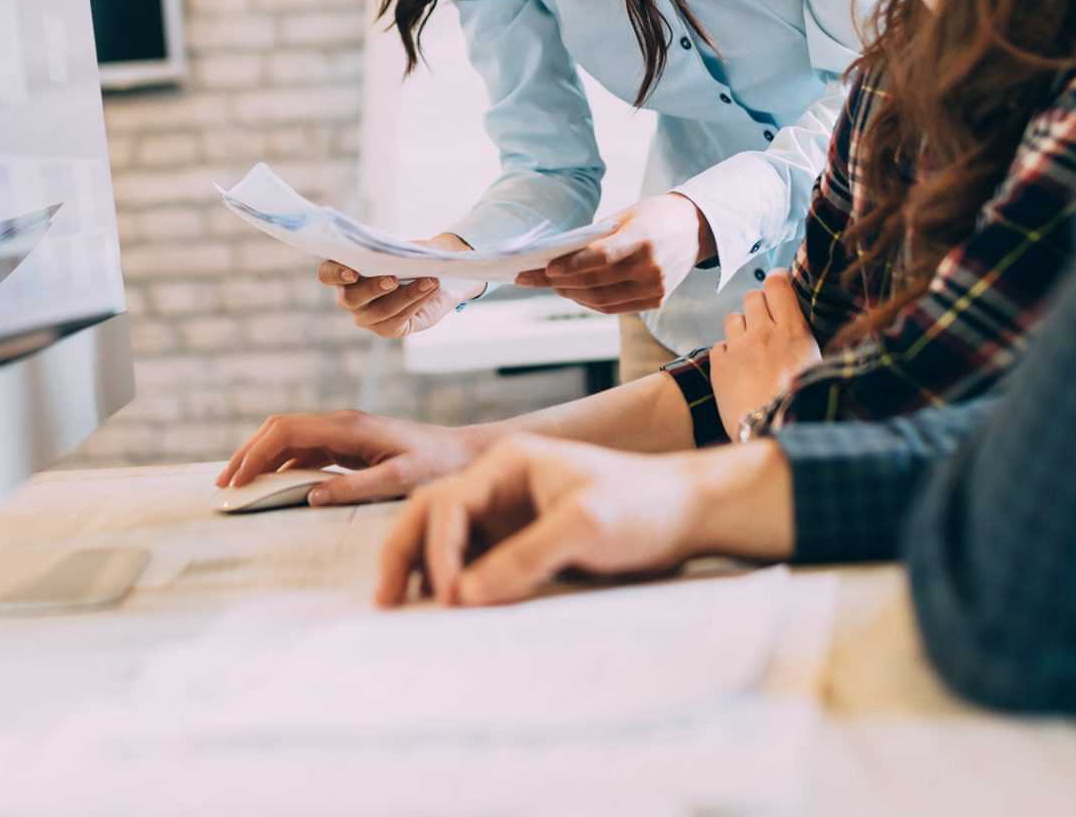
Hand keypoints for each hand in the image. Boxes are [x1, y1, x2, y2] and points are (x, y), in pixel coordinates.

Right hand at [219, 409, 491, 505]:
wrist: (466, 453)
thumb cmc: (440, 465)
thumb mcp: (402, 479)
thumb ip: (357, 486)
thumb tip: (311, 495)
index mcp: (349, 426)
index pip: (286, 431)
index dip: (255, 454)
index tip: (235, 482)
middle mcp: (341, 423)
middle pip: (279, 429)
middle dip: (248, 454)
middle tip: (224, 486)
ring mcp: (344, 433)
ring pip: (289, 440)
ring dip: (261, 459)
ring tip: (239, 487)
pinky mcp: (349, 445)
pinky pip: (305, 452)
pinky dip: (281, 466)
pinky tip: (272, 485)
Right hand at [322, 234, 474, 337]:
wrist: (433, 275)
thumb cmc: (409, 256)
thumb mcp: (403, 247)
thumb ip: (396, 249)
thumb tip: (403, 252)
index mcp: (344, 271)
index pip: (327, 274)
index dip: (336, 274)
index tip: (353, 272)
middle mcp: (349, 296)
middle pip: (351, 298)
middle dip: (373, 288)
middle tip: (393, 279)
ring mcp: (365, 316)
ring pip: (380, 310)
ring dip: (407, 294)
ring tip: (430, 280)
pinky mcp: (385, 328)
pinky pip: (398, 320)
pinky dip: (417, 302)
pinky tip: (431, 289)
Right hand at [374, 434, 792, 607]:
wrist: (688, 513)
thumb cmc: (644, 505)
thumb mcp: (587, 526)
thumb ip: (526, 557)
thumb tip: (465, 596)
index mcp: (508, 463)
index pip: (448, 503)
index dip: (438, 551)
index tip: (450, 597)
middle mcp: (499, 484)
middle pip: (429, 513)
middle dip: (404, 554)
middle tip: (386, 602)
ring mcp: (509, 514)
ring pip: (445, 539)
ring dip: (422, 570)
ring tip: (407, 610)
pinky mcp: (521, 542)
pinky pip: (474, 562)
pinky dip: (454, 583)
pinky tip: (450, 611)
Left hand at [518, 192, 710, 314]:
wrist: (697, 228)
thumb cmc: (655, 216)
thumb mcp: (626, 216)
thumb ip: (597, 237)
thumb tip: (558, 256)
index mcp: (644, 239)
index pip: (601, 257)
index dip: (572, 265)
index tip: (546, 268)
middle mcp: (652, 267)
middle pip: (596, 283)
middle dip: (560, 283)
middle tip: (534, 278)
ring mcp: (656, 288)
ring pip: (602, 300)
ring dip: (571, 295)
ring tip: (551, 286)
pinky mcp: (657, 300)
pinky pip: (616, 307)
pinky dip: (591, 302)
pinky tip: (574, 292)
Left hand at [708, 272, 822, 438]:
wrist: (772, 433)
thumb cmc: (803, 405)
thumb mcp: (819, 369)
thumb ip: (807, 342)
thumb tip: (805, 330)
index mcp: (793, 331)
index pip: (778, 286)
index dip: (776, 281)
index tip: (777, 284)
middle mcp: (764, 333)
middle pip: (752, 297)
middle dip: (758, 306)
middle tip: (765, 324)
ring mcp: (738, 347)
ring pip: (733, 318)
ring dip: (740, 328)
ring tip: (750, 349)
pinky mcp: (719, 365)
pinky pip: (719, 345)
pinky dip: (726, 354)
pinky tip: (737, 370)